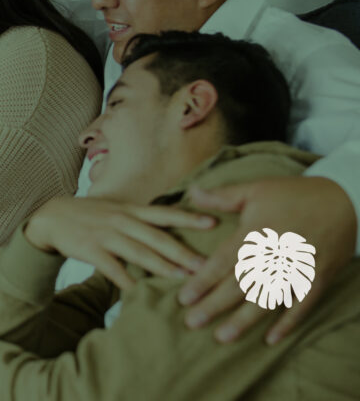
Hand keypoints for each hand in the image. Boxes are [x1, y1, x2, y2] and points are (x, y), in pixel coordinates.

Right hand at [25, 197, 213, 290]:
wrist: (50, 217)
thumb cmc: (87, 215)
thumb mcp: (115, 208)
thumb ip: (140, 217)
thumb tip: (171, 224)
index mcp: (130, 210)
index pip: (164, 213)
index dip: (189, 217)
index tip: (213, 223)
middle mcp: (121, 220)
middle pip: (157, 237)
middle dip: (183, 251)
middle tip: (207, 265)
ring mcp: (106, 235)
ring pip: (139, 253)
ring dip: (162, 267)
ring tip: (183, 279)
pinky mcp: (91, 250)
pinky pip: (113, 269)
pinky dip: (127, 281)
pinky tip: (140, 293)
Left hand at [180, 177, 355, 343]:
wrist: (344, 199)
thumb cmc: (293, 195)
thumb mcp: (256, 189)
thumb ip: (221, 196)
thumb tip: (190, 191)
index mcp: (256, 232)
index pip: (224, 261)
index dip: (203, 280)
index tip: (183, 298)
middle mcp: (276, 253)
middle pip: (241, 284)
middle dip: (215, 305)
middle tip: (192, 322)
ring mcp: (298, 268)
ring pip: (268, 298)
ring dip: (244, 319)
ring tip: (222, 336)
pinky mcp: (319, 278)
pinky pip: (302, 304)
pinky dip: (287, 322)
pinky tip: (270, 339)